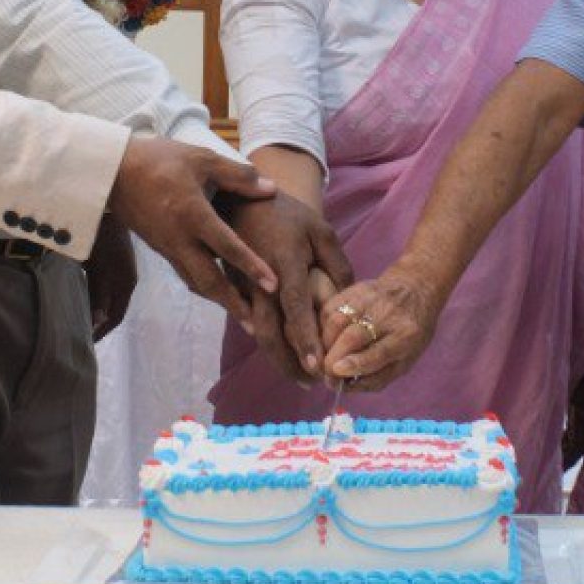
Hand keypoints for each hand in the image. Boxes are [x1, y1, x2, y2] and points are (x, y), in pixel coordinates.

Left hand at [83, 216, 137, 341]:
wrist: (106, 208)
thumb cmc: (104, 240)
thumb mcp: (101, 270)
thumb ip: (99, 295)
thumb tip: (98, 322)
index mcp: (126, 284)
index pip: (116, 316)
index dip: (103, 330)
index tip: (88, 342)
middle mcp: (124, 280)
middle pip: (111, 308)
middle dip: (97, 322)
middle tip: (79, 333)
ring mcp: (116, 270)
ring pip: (104, 296)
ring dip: (93, 308)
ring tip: (77, 318)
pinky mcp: (107, 262)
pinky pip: (100, 285)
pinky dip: (91, 294)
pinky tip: (77, 296)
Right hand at [105, 137, 276, 322]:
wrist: (112, 171)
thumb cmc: (159, 160)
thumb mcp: (201, 159)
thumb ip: (238, 176)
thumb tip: (271, 190)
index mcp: (193, 214)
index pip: (227, 246)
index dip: (251, 266)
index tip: (273, 286)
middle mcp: (180, 238)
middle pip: (208, 280)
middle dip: (232, 304)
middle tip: (256, 325)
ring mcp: (167, 246)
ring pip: (195, 281)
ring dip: (218, 300)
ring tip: (241, 316)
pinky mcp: (159, 248)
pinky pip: (184, 272)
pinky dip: (202, 286)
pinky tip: (216, 290)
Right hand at [219, 195, 351, 381]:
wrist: (242, 199)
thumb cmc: (287, 215)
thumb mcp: (321, 232)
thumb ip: (338, 266)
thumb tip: (350, 302)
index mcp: (284, 263)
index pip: (295, 308)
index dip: (304, 338)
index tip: (316, 366)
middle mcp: (259, 280)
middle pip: (269, 333)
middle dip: (288, 363)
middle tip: (311, 383)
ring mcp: (242, 287)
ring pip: (256, 333)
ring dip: (277, 358)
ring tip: (299, 376)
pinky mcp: (234, 290)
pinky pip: (248, 323)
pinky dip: (265, 342)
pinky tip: (282, 354)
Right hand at [320, 262, 445, 390]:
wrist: (415, 290)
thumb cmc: (409, 334)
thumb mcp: (403, 362)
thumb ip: (376, 378)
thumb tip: (344, 387)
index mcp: (406, 335)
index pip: (379, 351)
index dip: (356, 363)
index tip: (336, 371)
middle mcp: (389, 314)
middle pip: (354, 335)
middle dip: (333, 356)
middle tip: (325, 373)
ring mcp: (371, 298)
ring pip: (337, 319)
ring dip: (325, 342)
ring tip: (327, 355)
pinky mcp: (356, 287)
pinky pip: (330, 307)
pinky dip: (322, 325)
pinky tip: (326, 336)